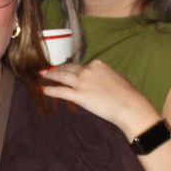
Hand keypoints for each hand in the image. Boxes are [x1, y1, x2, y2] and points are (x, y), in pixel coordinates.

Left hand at [39, 60, 158, 139]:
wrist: (128, 105)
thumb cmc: (127, 94)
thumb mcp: (116, 78)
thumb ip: (104, 77)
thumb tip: (100, 81)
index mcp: (98, 64)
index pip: (81, 65)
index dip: (72, 69)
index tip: (67, 69)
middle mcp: (88, 70)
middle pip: (69, 68)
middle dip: (58, 69)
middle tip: (49, 70)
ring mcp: (82, 82)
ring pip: (61, 77)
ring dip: (50, 76)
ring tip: (42, 76)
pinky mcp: (79, 95)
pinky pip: (60, 91)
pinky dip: (50, 90)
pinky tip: (43, 90)